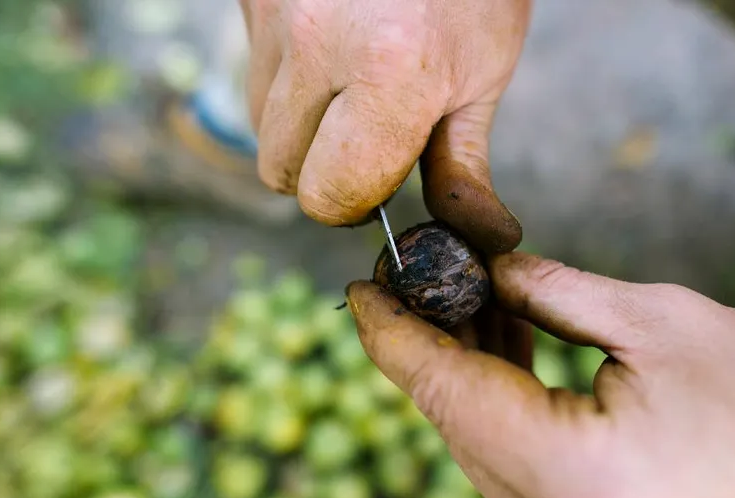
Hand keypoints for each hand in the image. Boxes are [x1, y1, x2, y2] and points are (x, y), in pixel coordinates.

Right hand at [238, 0, 528, 252]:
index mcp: (386, 76)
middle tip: (369, 129)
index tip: (382, 174)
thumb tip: (475, 237)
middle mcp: (315, 43)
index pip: (326, 195)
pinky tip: (330, 42)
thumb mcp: (483, 75)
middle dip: (324, 168)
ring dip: (301, 125)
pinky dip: (285, 76)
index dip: (356, 199)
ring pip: (260, 126)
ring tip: (351, 79)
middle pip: (281, 172)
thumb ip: (462, 164)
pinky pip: (251, 70)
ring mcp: (273, 12)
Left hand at [344, 252, 734, 497]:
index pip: (442, 392)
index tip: (362, 291)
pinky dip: (507, 411)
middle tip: (423, 280)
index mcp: (569, 476)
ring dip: (470, 376)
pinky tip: (514, 355)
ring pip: (481, 450)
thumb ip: (562, 296)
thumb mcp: (670, 327)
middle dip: (430, 345)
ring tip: (473, 304)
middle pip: (454, 425)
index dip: (390, 334)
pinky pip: (519, 472)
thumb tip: (495, 275)